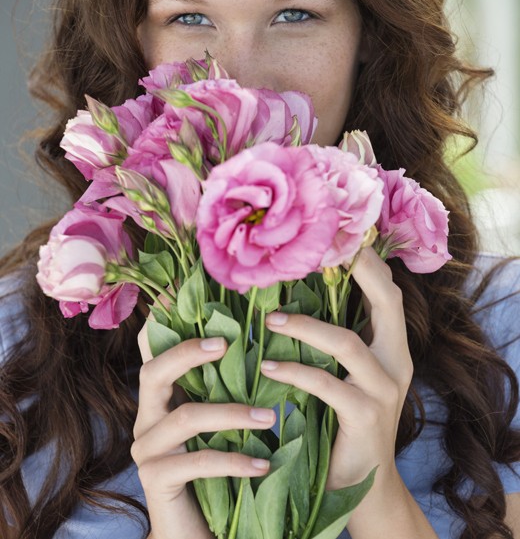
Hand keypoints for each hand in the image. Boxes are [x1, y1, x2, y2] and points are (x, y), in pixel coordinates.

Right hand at [132, 331, 275, 538]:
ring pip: (185, 417)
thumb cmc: (218, 469)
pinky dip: (233, 459)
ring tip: (271, 417)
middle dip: (188, 352)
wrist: (201, 530)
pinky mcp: (157, 481)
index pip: (153, 352)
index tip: (178, 291)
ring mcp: (147, 450)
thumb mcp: (222, 423)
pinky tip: (263, 464)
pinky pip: (197, 462)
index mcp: (163, 398)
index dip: (162, 321)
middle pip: (154, 372)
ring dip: (232, 414)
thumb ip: (226, 389)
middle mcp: (147, 418)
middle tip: (228, 343)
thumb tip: (255, 348)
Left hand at [260, 247, 412, 489]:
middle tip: (318, 250)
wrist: (362, 481)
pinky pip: (327, 384)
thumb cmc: (344, 418)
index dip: (367, 261)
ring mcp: (385, 390)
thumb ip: (333, 338)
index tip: (338, 233)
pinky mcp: (366, 416)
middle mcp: (396, 362)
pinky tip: (269, 366)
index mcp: (392, 346)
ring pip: (346, 343)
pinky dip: (295, 371)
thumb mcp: (345, 373)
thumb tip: (291, 297)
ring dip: (304, 326)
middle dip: (358, 271)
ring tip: (269, 318)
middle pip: (387, 302)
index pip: (387, 293)